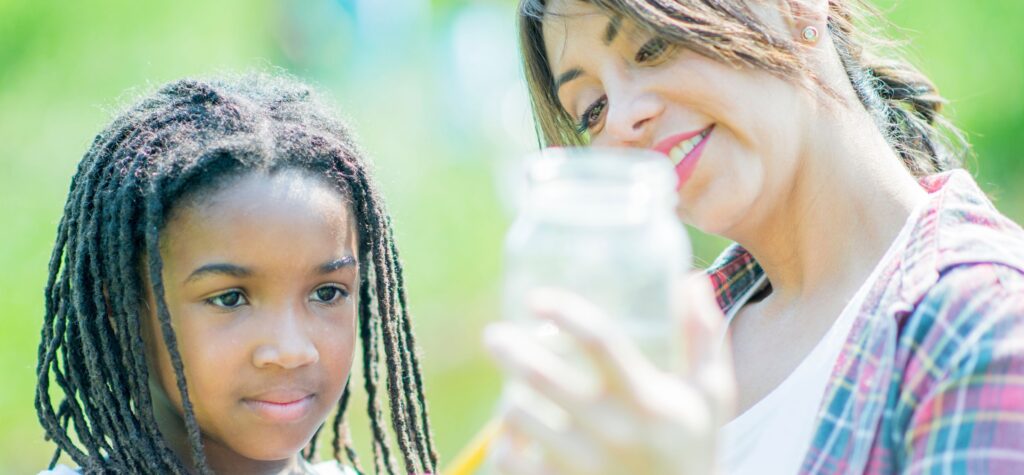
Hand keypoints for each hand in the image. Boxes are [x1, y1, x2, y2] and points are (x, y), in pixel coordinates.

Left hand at [484, 274, 734, 474]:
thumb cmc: (694, 450)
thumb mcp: (710, 396)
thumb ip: (703, 338)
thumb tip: (691, 279)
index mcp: (647, 399)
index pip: (599, 340)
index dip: (564, 312)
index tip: (536, 300)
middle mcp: (613, 431)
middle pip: (542, 377)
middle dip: (509, 349)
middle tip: (494, 336)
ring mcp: (584, 466)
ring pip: (518, 416)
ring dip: (509, 399)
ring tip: (513, 393)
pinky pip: (509, 462)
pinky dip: (504, 446)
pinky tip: (512, 438)